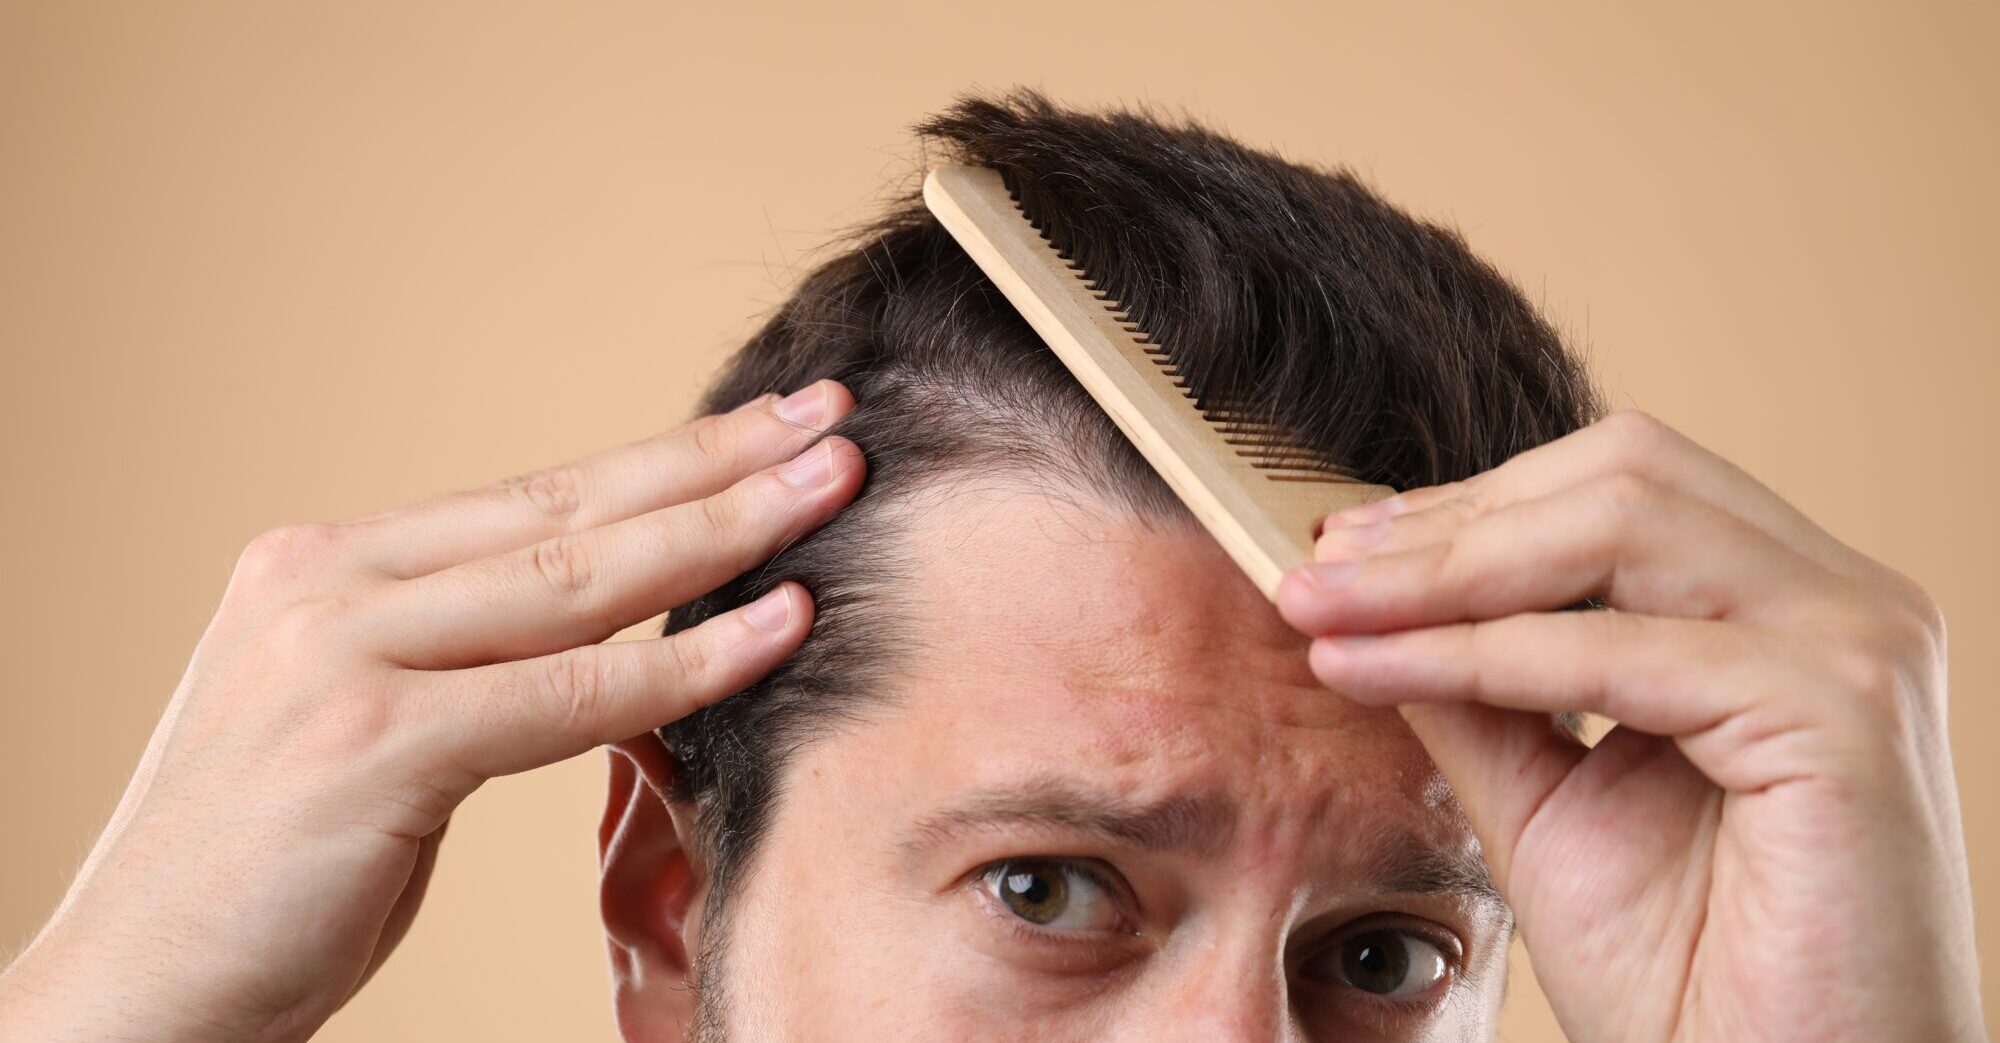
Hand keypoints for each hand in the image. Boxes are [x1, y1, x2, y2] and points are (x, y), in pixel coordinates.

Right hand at [0, 381, 863, 1042]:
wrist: (133, 994)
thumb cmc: (265, 878)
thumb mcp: (366, 732)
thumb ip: (463, 666)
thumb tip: (605, 633)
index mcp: (323, 568)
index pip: (531, 495)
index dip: (662, 458)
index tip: (766, 425)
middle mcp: (327, 586)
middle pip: (567, 507)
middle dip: (715, 459)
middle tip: (830, 416)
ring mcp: (340, 655)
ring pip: (577, 578)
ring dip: (725, 530)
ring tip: (832, 485)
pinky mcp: (369, 743)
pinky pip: (569, 693)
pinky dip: (686, 661)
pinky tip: (778, 624)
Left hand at [1276, 409, 1982, 1041]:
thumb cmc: (1689, 973)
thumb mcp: (1546, 795)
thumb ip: (1477, 683)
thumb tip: (1367, 592)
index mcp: (1789, 608)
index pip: (1618, 487)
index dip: (1469, 505)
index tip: (1336, 543)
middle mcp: (1843, 604)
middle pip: (1623, 473)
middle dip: (1448, 521)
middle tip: (1314, 570)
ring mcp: (1858, 647)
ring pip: (1621, 527)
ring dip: (1445, 570)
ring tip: (1322, 608)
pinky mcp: (1842, 714)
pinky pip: (1620, 650)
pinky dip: (1482, 654)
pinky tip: (1373, 669)